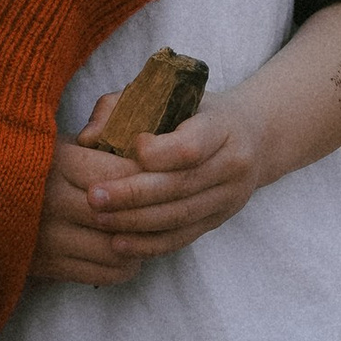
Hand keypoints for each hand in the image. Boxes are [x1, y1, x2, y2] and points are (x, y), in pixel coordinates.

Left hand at [29, 91, 265, 284]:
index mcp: (222, 128)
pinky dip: (149, 244)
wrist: (252, 137)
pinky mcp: (218, 220)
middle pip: (180, 186)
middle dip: (132, 194)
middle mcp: (232, 165)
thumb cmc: (195, 111)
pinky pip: (182, 238)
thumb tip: (88, 138)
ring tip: (99, 220)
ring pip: (180, 216)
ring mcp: (229, 197)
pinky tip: (119, 244)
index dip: (159, 152)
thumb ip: (123, 107)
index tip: (130, 147)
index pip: (192, 147)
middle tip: (93, 197)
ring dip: (135, 222)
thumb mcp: (169, 95)